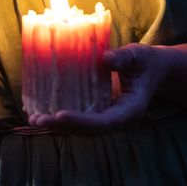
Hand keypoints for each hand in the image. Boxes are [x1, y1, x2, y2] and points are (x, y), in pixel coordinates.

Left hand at [29, 43, 164, 132]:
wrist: (152, 70)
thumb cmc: (145, 62)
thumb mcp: (138, 55)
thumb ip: (124, 58)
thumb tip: (105, 58)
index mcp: (130, 111)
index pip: (104, 122)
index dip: (81, 121)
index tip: (60, 116)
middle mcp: (117, 120)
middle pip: (88, 129)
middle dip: (62, 126)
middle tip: (38, 119)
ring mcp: (107, 117)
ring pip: (81, 127)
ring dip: (58, 125)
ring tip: (34, 118)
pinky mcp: (99, 111)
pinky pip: (80, 117)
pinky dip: (62, 116)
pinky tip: (43, 110)